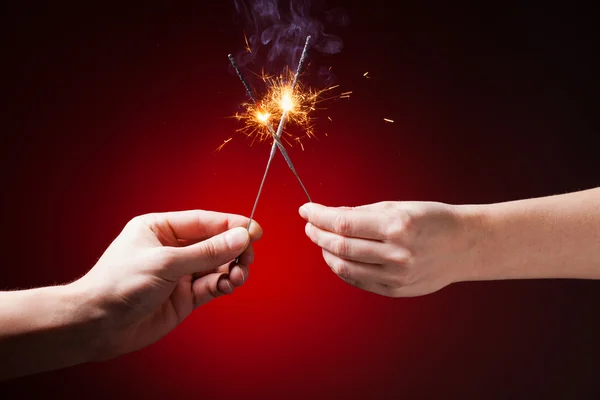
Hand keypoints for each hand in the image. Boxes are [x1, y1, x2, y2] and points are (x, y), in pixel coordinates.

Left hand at [71, 210, 261, 360]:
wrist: (97, 325)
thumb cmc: (119, 285)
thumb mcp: (166, 263)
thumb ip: (207, 252)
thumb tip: (240, 237)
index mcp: (160, 229)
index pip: (204, 221)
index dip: (231, 224)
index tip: (255, 230)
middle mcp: (172, 249)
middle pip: (214, 243)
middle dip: (234, 249)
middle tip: (248, 257)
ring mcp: (179, 273)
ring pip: (217, 266)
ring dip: (232, 269)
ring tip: (239, 276)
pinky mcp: (184, 296)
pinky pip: (212, 285)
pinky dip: (224, 285)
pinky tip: (228, 285)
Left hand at [299, 201, 480, 296]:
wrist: (464, 246)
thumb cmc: (433, 220)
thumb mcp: (399, 207)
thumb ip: (363, 213)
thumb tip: (331, 215)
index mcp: (397, 226)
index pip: (343, 223)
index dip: (319, 216)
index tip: (306, 210)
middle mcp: (396, 253)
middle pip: (340, 246)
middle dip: (317, 234)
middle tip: (309, 225)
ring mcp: (396, 275)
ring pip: (345, 267)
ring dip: (326, 252)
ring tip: (321, 240)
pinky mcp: (396, 290)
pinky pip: (358, 281)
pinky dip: (342, 268)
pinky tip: (337, 257)